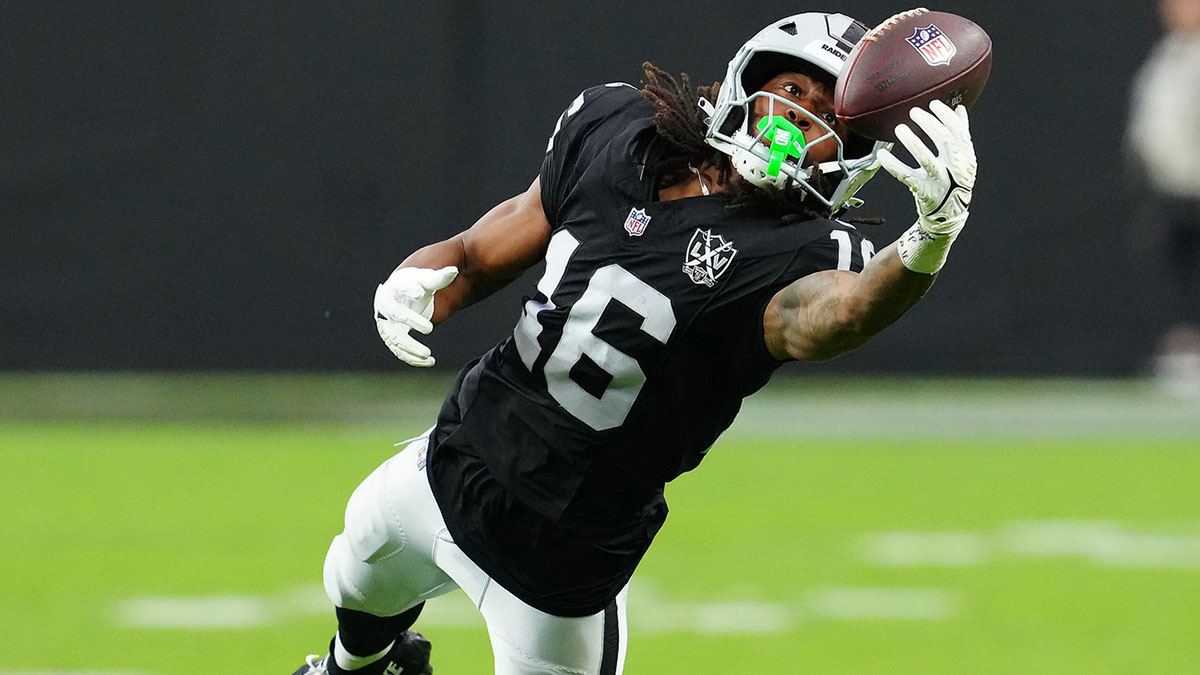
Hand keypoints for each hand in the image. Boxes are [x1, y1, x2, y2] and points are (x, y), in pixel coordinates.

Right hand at [373, 266, 457, 366]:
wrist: (403, 296)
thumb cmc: (416, 284)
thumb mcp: (427, 279)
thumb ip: (439, 277)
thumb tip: (454, 271)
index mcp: (393, 288)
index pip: (401, 288)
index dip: (409, 290)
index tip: (420, 292)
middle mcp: (385, 307)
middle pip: (396, 315)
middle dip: (412, 320)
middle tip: (430, 328)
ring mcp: (387, 325)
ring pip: (395, 338)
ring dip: (410, 348)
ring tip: (428, 354)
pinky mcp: (392, 339)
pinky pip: (400, 351)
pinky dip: (413, 358)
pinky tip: (430, 361)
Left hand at [877, 100, 975, 234]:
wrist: (948, 214)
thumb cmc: (954, 181)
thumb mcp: (964, 159)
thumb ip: (961, 135)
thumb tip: (959, 109)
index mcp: (966, 157)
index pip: (958, 131)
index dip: (946, 116)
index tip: (933, 104)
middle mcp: (955, 168)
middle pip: (944, 141)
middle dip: (929, 124)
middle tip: (913, 112)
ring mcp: (939, 180)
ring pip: (926, 159)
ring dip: (912, 142)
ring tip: (899, 128)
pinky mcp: (923, 191)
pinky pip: (905, 175)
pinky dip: (892, 164)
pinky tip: (882, 154)